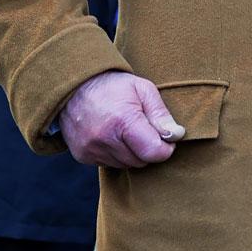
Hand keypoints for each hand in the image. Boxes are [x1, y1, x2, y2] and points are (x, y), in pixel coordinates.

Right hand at [60, 70, 184, 167]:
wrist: (74, 86)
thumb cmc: (114, 86)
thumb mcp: (143, 89)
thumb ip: (161, 114)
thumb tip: (177, 135)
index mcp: (123, 120)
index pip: (153, 152)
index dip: (165, 148)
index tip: (167, 138)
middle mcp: (104, 138)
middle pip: (141, 161)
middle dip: (148, 148)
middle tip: (145, 129)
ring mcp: (91, 149)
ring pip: (126, 164)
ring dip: (133, 152)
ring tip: (127, 130)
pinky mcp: (82, 155)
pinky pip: (110, 164)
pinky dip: (117, 154)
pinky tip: (113, 136)